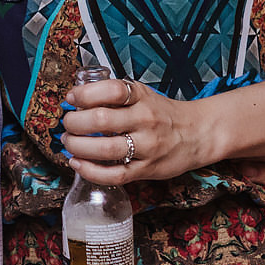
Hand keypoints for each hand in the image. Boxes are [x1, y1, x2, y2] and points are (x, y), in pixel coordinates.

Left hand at [60, 77, 202, 184]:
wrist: (197, 134)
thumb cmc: (162, 114)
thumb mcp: (142, 95)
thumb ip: (114, 96)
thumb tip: (76, 97)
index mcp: (142, 97)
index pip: (112, 90)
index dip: (85, 93)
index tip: (71, 98)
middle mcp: (145, 120)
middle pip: (102, 120)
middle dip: (74, 122)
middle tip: (67, 124)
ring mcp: (147, 147)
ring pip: (105, 149)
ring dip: (77, 146)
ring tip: (68, 142)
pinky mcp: (147, 170)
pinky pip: (115, 174)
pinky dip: (90, 171)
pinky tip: (77, 163)